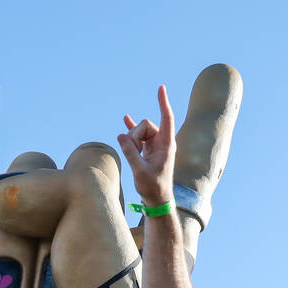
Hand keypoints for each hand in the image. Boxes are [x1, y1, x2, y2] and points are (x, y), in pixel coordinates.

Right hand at [119, 85, 175, 205]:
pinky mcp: (148, 149)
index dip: (163, 103)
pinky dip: (131, 129)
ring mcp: (155, 144)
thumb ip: (131, 153)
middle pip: (145, 125)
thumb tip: (121, 135)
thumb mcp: (140, 171)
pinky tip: (125, 118)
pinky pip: (138, 134)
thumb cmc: (152, 187)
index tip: (161, 88)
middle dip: (134, 135)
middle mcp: (162, 142)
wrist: (156, 200)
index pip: (166, 118)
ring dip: (132, 141)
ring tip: (134, 157)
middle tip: (133, 153)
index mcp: (166, 145)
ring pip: (138, 131)